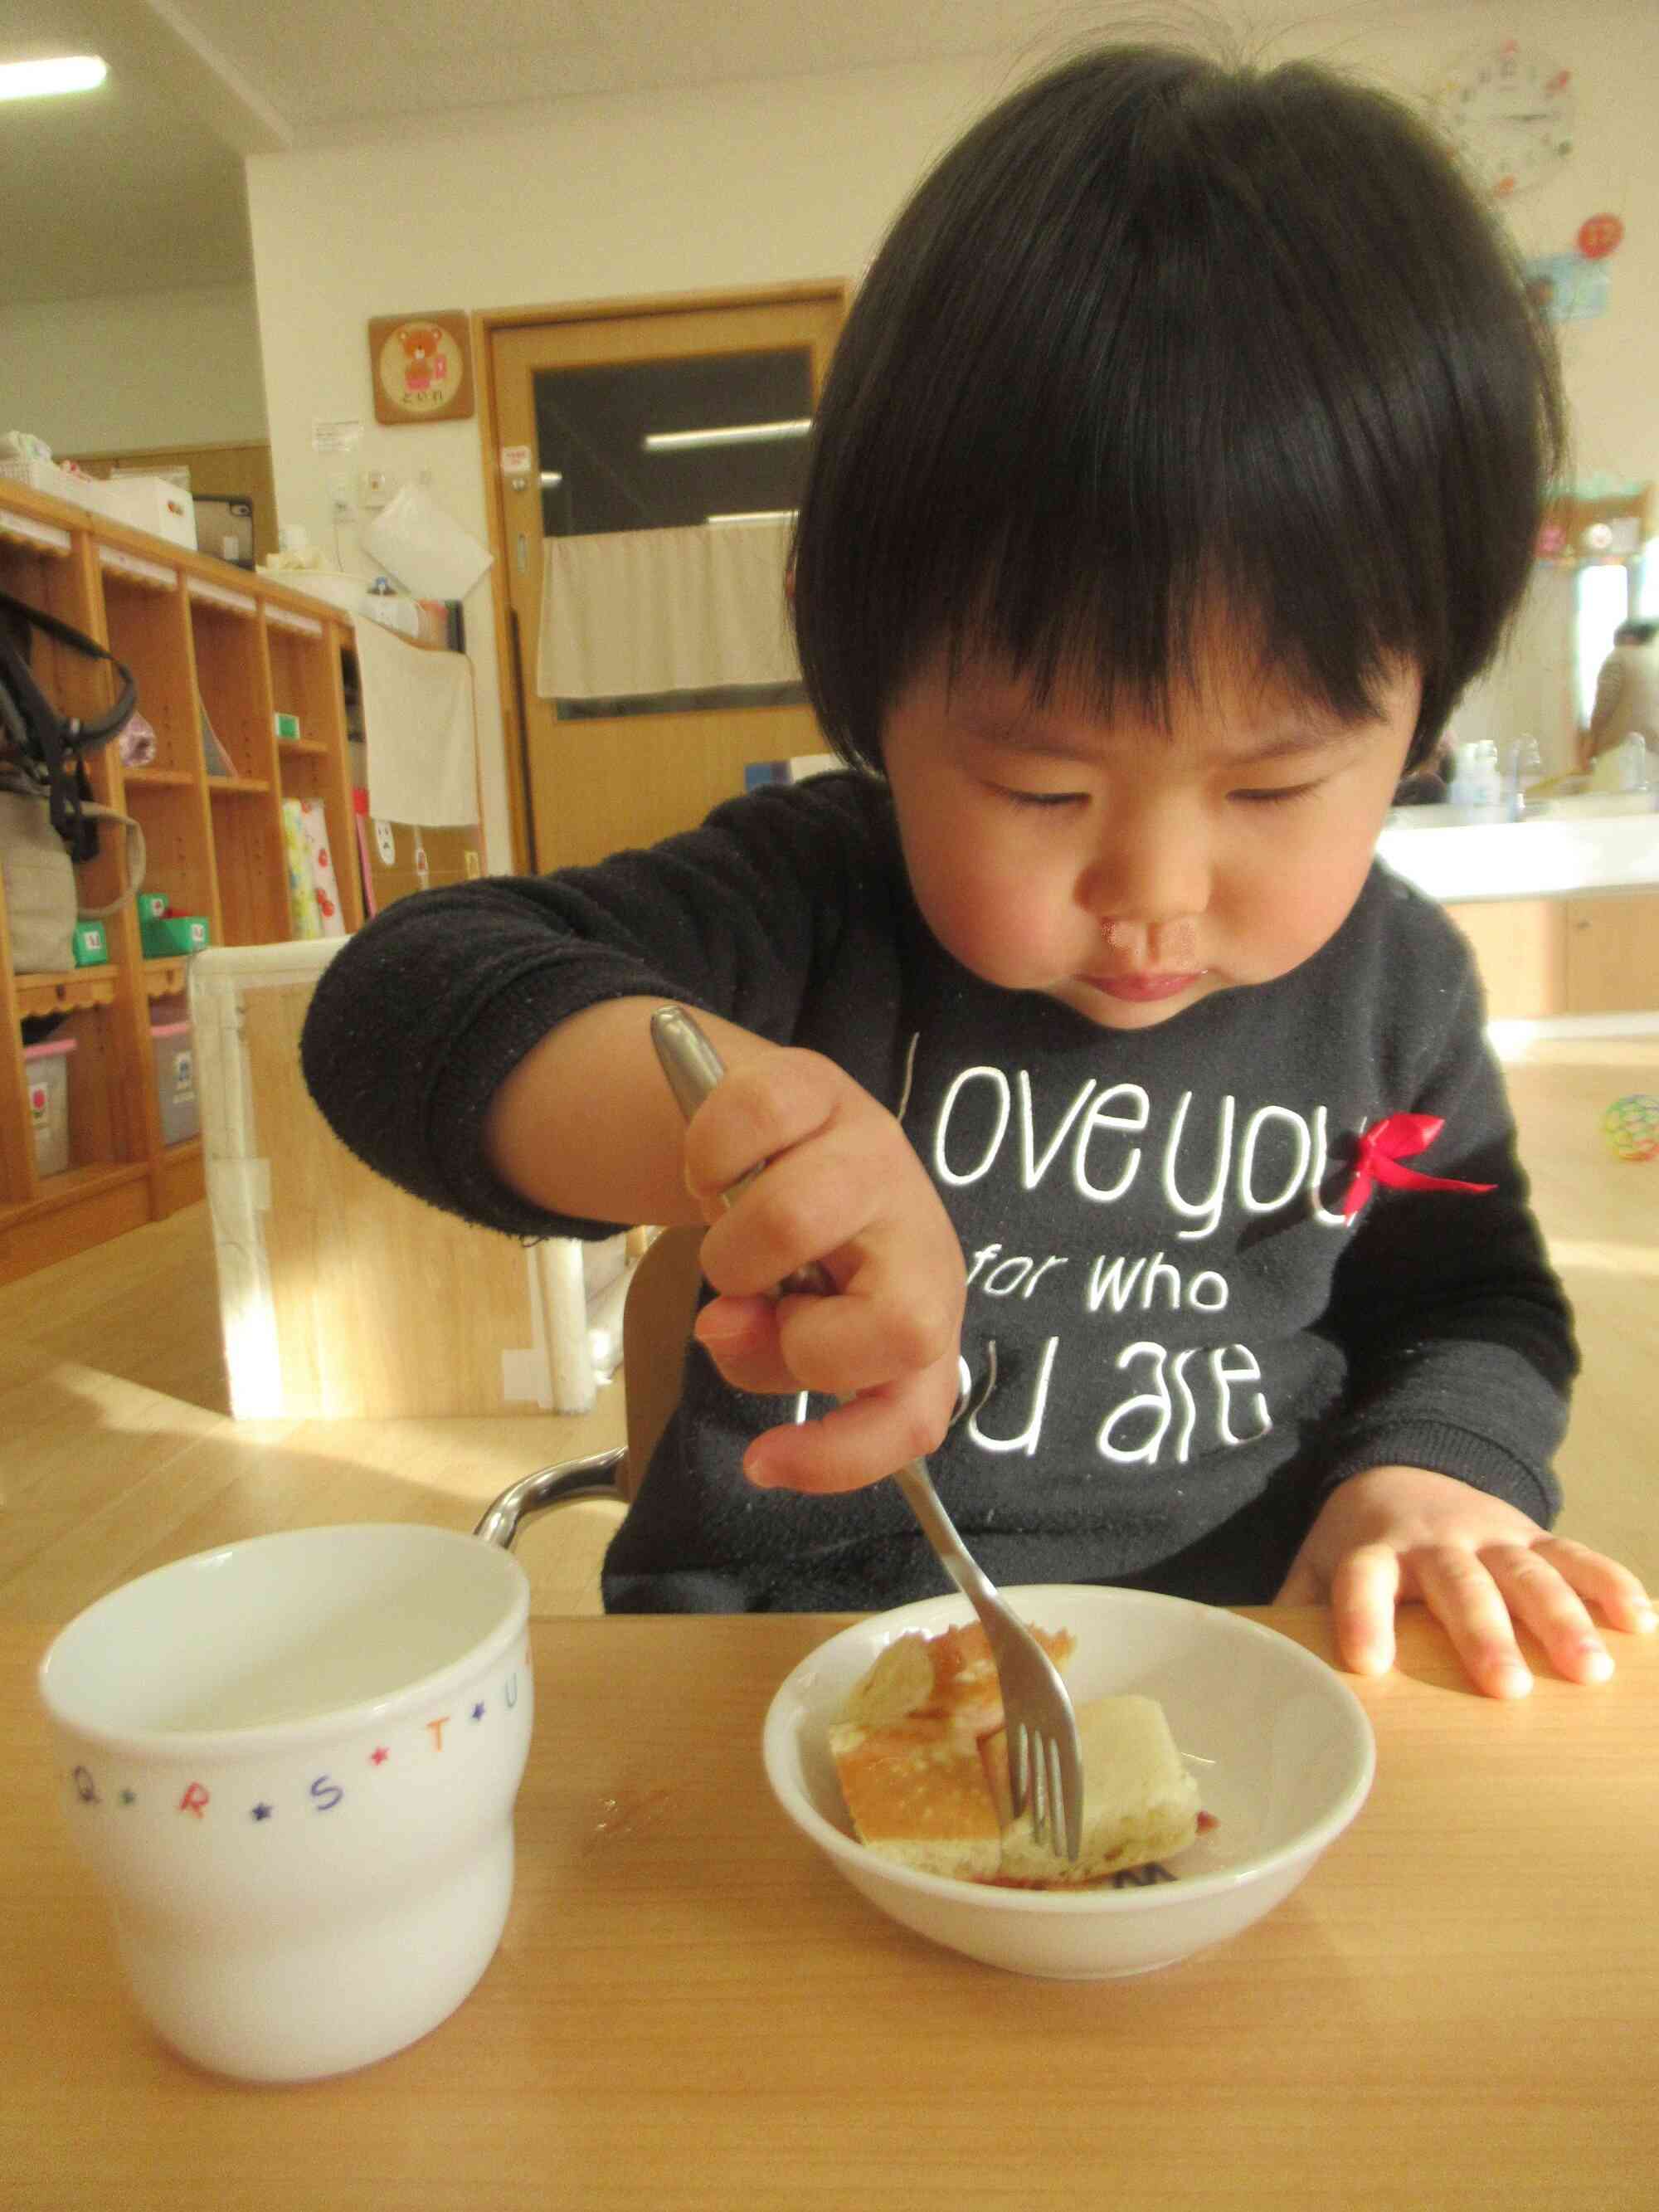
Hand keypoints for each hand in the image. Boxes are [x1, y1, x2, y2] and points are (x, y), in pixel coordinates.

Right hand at [679, 1045, 964, 1493]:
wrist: (780, 1130)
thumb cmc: (793, 1249)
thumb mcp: (778, 1322)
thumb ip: (759, 1352)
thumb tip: (724, 1325)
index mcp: (919, 1313)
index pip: (915, 1412)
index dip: (842, 1458)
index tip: (760, 1464)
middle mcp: (919, 1238)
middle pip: (905, 1327)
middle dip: (799, 1342)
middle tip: (756, 1311)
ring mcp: (878, 1155)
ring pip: (798, 1221)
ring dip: (731, 1250)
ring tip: (729, 1235)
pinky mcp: (823, 1085)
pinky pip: (748, 1122)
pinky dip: (705, 1157)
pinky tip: (716, 1168)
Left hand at [1277, 1464, 1655, 1696]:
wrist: (1404, 1469)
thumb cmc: (1360, 1544)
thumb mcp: (1318, 1566)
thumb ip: (1296, 1614)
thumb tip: (1262, 1672)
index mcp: (1372, 1550)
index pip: (1360, 1581)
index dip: (1360, 1617)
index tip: (1368, 1664)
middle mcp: (1433, 1542)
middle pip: (1459, 1584)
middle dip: (1484, 1633)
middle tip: (1507, 1687)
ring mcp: (1491, 1536)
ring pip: (1528, 1573)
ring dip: (1561, 1618)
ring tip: (1589, 1670)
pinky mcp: (1533, 1537)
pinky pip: (1576, 1556)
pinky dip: (1609, 1584)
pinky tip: (1640, 1622)